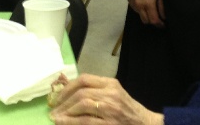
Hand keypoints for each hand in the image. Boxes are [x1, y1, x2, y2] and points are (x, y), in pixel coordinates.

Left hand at [49, 74, 163, 124]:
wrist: (145, 124)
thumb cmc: (127, 110)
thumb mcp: (115, 94)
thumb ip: (97, 91)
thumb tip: (69, 92)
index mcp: (111, 84)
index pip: (85, 79)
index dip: (68, 87)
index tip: (59, 95)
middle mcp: (111, 94)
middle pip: (81, 91)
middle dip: (64, 100)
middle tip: (54, 109)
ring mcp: (111, 109)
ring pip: (82, 104)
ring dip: (65, 111)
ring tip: (56, 117)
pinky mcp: (109, 124)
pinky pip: (85, 121)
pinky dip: (71, 122)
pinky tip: (63, 123)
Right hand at [127, 0, 164, 26]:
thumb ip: (162, 5)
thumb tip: (164, 17)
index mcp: (148, 4)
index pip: (153, 20)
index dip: (159, 24)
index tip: (163, 24)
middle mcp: (139, 6)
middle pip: (146, 21)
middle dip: (152, 20)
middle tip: (158, 17)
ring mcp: (132, 3)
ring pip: (140, 16)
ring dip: (146, 15)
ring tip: (151, 9)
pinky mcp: (129, 0)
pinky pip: (135, 9)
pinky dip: (141, 9)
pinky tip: (144, 3)